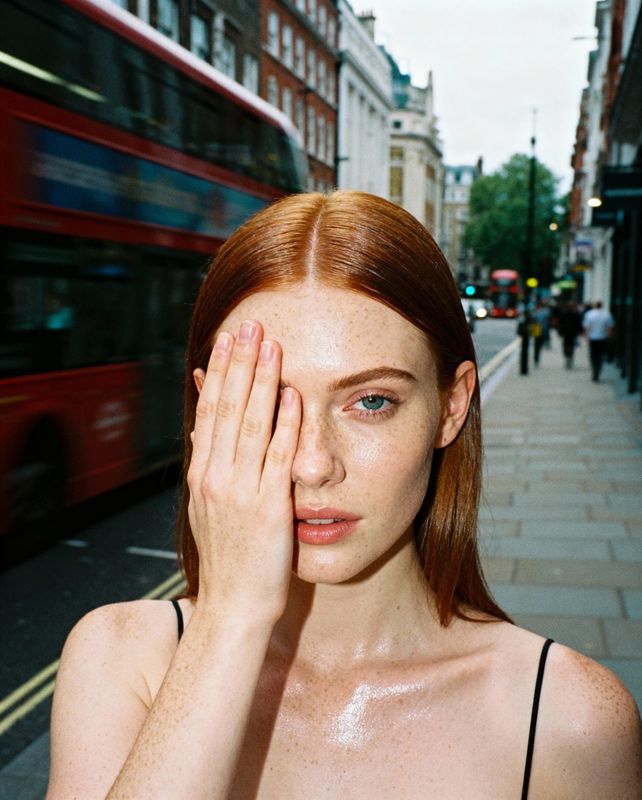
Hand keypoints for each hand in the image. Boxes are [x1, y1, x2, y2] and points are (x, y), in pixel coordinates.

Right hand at [187, 320, 300, 623]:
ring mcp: (240, 491)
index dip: (220, 373)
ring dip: (261, 382)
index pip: (210, 411)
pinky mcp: (268, 508)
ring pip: (250, 425)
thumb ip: (211, 466)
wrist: (234, 606)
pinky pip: (277, 459)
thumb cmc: (230, 559)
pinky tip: (291, 396)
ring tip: (270, 345)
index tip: (228, 340)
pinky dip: (284, 426)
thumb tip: (206, 428)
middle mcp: (216, 477)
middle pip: (228, 409)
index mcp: (202, 475)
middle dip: (240, 364)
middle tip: (249, 325)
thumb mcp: (210, 508)